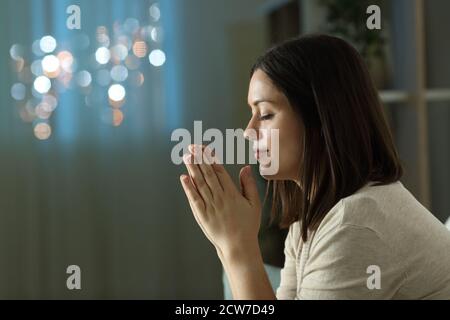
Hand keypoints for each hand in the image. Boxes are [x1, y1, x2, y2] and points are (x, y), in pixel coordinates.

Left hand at [180, 144, 261, 258]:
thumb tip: (246, 168)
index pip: (219, 171)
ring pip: (199, 183)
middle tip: (192, 147)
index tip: (205, 148)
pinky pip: (194, 199)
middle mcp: (220, 198)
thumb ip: (249, 185)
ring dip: (192, 169)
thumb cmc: (248, 225)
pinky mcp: (202, 215)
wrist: (238, 246)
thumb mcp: (254, 204)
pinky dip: (188, 188)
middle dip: (199, 159)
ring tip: (187, 156)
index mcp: (232, 193)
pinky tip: (184, 177)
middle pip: (207, 174)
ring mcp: (210, 206)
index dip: (211, 158)